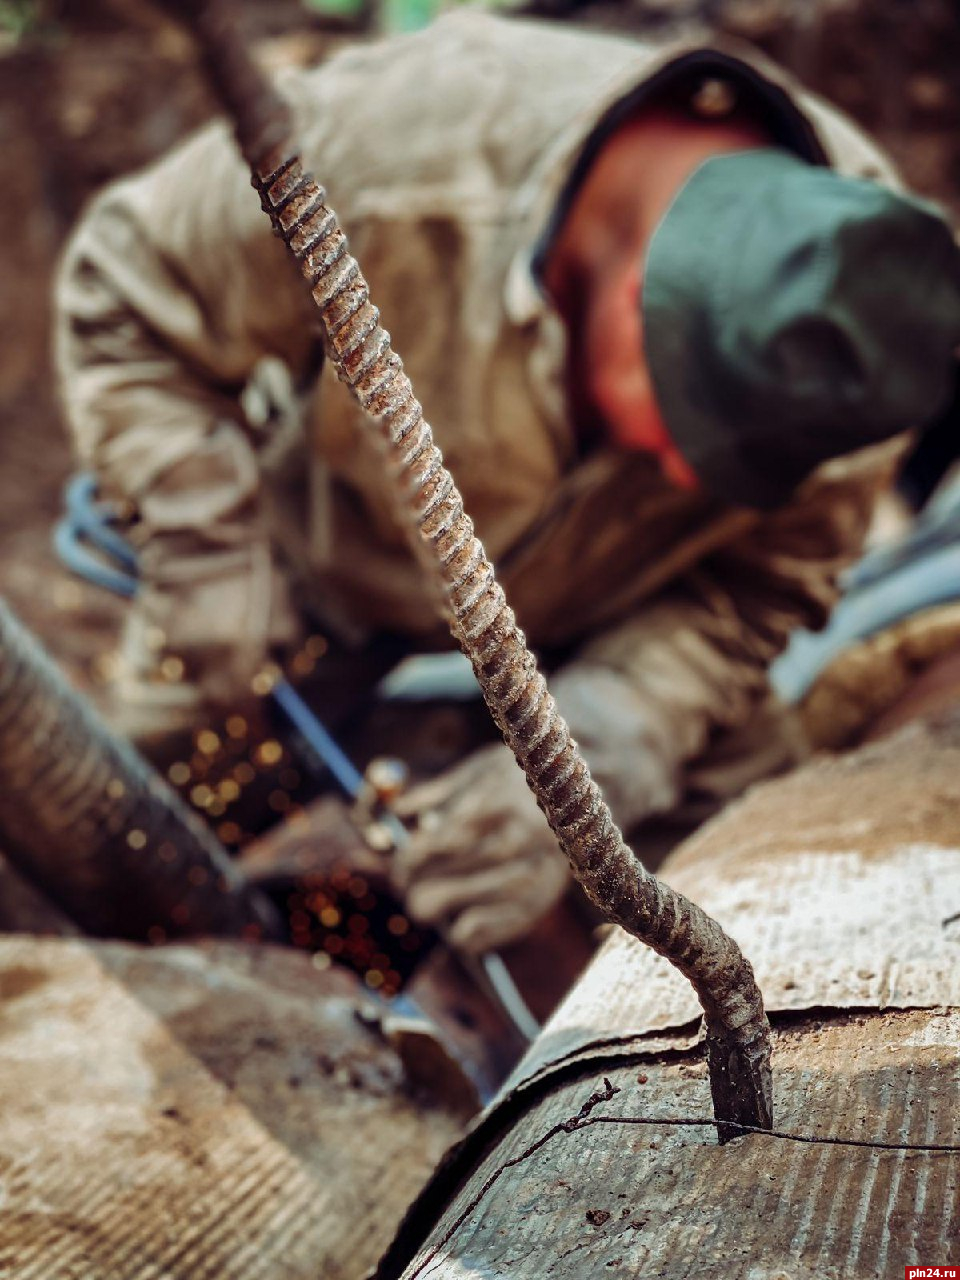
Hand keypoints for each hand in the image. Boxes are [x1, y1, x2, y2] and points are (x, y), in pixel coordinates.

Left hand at [391, 743, 569, 954]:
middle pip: (465, 869)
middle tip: (404, 890)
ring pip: (488, 897)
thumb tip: (398, 812)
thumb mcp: (482, 768)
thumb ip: (440, 791)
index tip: (400, 866)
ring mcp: (544, 864)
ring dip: (449, 908)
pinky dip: (485, 933)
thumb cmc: (524, 775)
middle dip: (425, 884)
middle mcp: (526, 833)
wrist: (591, 784)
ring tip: (422, 910)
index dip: (416, 858)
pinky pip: (517, 921)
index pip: (448, 838)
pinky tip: (460, 934)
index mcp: (504, 799)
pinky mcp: (555, 889)